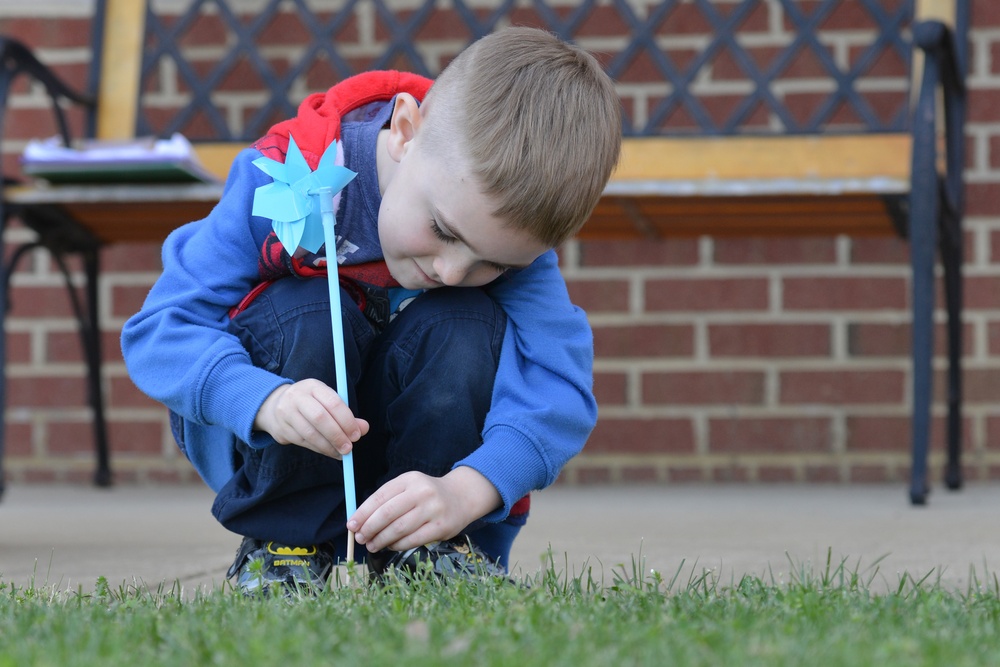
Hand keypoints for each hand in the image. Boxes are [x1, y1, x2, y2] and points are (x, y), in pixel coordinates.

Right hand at [254, 379, 368, 458]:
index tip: (357, 435)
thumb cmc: (311, 404)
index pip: (333, 402)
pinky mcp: (281, 429)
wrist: (275, 405)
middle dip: (337, 435)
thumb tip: (364, 428)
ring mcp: (286, 413)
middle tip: (349, 448)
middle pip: (320, 418)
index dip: (347, 420)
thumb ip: (346, 415)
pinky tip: (330, 452)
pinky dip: (319, 449)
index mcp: (313, 386)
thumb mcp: (328, 402)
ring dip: (328, 446)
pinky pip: (303, 442)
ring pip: (310, 433)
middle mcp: (297, 397)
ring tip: (341, 453)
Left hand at [347, 467, 501, 552]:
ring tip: (372, 545)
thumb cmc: (427, 494)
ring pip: (399, 528)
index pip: (380, 496)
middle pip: (387, 513)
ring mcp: (433, 509)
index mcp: (409, 479)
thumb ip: (387, 500)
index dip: (363, 513)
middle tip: (360, 538)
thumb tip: (360, 521)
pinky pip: (413, 539)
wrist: (461, 496)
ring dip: (381, 539)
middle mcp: (422, 492)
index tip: (351, 525)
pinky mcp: (441, 527)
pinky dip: (397, 545)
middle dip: (369, 528)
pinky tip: (390, 546)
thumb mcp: (409, 487)